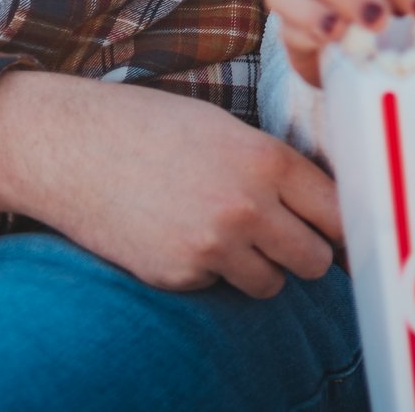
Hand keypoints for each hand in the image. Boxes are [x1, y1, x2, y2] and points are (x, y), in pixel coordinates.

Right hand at [0, 71, 340, 297]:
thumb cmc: (151, 128)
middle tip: (285, 239)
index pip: (338, 211)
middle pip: (315, 259)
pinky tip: (179, 235)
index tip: (343, 234)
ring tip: (226, 234)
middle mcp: (247, 205)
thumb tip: (324, 209)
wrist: (72, 146)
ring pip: (272, 283)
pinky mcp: (179, 273)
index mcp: (266, 158)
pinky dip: (209, 271)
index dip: (342, 225)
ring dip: (260, 268)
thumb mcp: (226, 129)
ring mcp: (212, 245)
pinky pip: (220, 286)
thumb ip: (275, 167)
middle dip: (305, 254)